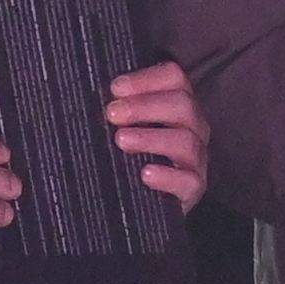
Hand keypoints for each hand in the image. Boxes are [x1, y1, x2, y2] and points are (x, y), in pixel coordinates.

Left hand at [103, 58, 206, 209]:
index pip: (174, 78)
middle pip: (182, 104)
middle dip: (144, 105)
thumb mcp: (121, 127)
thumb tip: (89, 95)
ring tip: (121, 140)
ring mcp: (196, 159)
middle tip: (112, 114)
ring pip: (186, 141)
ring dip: (151, 137)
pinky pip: (188, 181)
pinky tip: (144, 174)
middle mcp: (193, 127)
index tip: (115, 89)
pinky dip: (167, 176)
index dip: (146, 79)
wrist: (138, 205)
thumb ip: (115, 109)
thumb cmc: (127, 156)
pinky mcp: (193, 189)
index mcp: (177, 104)